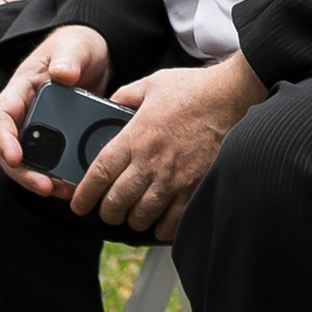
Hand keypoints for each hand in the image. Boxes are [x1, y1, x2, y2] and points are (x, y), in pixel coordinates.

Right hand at [0, 24, 116, 182]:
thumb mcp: (74, 47)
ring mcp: (38, 128)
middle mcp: (24, 113)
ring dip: (42, 179)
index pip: (2, 117)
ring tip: (63, 191)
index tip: (15, 157)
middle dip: (24, 172)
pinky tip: (74, 185)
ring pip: (29, 161)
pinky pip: (51, 162)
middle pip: (11, 149)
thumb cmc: (76, 46)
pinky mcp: (55, 138)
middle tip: (45, 187)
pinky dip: (59, 175)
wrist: (91, 54)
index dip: (4, 139)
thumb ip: (68, 59)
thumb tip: (63, 74)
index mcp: (20, 90)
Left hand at [82, 53, 267, 240]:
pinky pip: (172, 220)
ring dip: (133, 220)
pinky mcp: (194, 187)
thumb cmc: (194, 90)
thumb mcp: (152, 84)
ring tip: (133, 216)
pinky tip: (159, 222)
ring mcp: (173, 178)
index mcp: (135, 138)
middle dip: (107, 212)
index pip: (99, 174)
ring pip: (142, 215)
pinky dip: (162, 227)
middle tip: (107, 211)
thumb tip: (112, 103)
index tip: (78, 204)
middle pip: (117, 202)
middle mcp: (150, 162)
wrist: (232, 96)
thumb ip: (126, 96)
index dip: (84, 194)